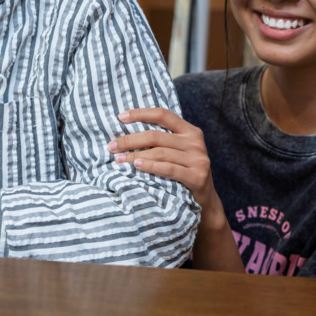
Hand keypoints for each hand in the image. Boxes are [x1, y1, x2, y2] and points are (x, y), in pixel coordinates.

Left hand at [110, 108, 243, 272]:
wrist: (204, 201)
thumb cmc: (183, 172)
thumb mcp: (177, 151)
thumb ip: (161, 140)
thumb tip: (124, 132)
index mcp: (190, 131)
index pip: (163, 114)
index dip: (140, 114)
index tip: (120, 117)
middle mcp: (195, 142)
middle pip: (156, 136)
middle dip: (130, 140)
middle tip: (111, 146)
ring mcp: (198, 159)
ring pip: (159, 153)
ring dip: (135, 155)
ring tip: (118, 159)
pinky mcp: (197, 176)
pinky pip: (168, 169)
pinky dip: (150, 166)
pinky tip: (135, 166)